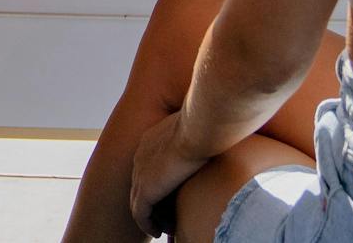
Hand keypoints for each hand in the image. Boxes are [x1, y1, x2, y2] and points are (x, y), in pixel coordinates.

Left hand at [130, 112, 208, 237]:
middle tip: (162, 212)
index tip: (168, 190)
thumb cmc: (206, 122)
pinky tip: (159, 232)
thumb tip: (213, 134)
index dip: (157, 179)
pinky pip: (141, 214)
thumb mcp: (199, 125)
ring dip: (149, 215)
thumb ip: (199, 133)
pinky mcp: (146, 190)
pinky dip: (148, 224)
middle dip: (150, 199)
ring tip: (161, 226)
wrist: (200, 127)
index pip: (148, 164)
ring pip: (139, 201)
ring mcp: (140, 173)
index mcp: (151, 139)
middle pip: (141, 182)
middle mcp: (141, 155)